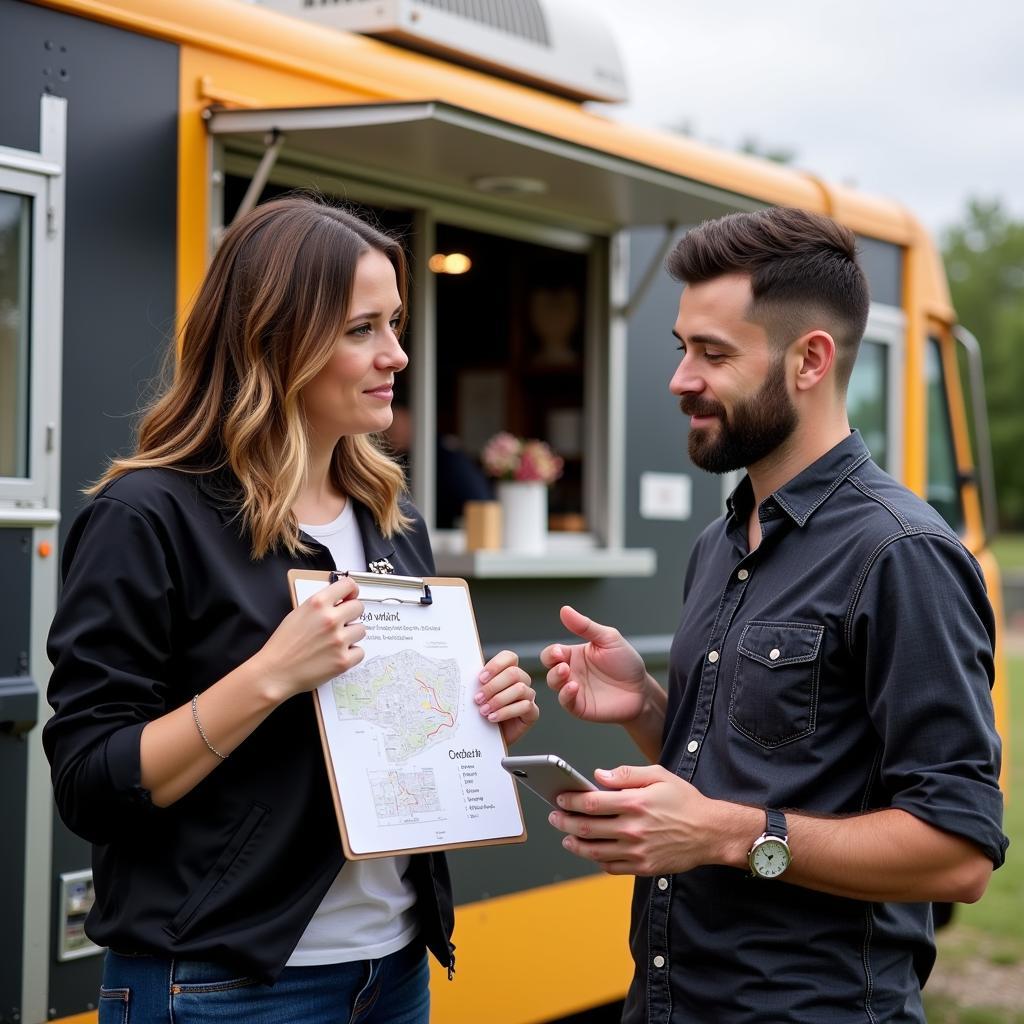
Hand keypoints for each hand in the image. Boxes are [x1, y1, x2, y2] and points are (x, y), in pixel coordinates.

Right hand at [255, 578, 365, 700]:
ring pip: (361, 630)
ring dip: (351, 635)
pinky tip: (337, 655)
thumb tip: (339, 600)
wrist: (274, 672)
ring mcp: (339, 640)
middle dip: (352, 614)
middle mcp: (330, 619)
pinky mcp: (343, 660)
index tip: (351, 596)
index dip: (352, 590)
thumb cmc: (282, 645)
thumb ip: (320, 605)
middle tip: (342, 623)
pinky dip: (351, 654)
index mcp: (318, 604)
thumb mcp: (297, 614)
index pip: (348, 585)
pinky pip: (360, 651)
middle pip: (359, 607)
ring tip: (335, 642)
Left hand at [475, 650, 538, 746]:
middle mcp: (521, 681)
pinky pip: (524, 706)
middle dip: (493, 686)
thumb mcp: (478, 694)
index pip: (509, 657)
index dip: (496, 665)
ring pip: (520, 688)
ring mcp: (528, 696)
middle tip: (478, 698)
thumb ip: (478, 683)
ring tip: (484, 710)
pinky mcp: (532, 712)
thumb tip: (469, 675)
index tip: (480, 678)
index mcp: (508, 671)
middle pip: (513, 673)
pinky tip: (493, 718)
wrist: (486, 737)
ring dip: (498, 700)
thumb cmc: (482, 712)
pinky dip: (506, 712)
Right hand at [540, 606, 650, 723]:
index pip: (553, 652)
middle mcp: (571, 672)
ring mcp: (575, 690)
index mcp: (574, 655)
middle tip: (562, 662)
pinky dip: (565, 694)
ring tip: (566, 672)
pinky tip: (574, 687)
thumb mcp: (607, 639)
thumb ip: (585, 626)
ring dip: (556, 677)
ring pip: (554, 684)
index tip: (559, 651)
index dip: (552, 652)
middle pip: (549, 667)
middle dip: (550, 663)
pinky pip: (565, 701)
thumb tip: (564, 609)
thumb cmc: (626, 663)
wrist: (642, 689)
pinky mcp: (580, 706)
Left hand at [546, 764, 724, 875]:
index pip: (591, 803)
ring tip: (566, 837)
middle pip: (586, 828)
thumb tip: (599, 775)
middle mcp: (633, 828)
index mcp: (635, 802)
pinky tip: (591, 852)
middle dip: (563, 821)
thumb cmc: (685, 801)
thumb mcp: (658, 775)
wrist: (710, 832)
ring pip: (594, 851)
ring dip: (575, 844)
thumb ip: (626, 774)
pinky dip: (596, 860)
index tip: (559, 797)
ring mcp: (637, 850)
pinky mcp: (643, 867)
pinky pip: (611, 867)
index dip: (570, 800)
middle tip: (554, 817)